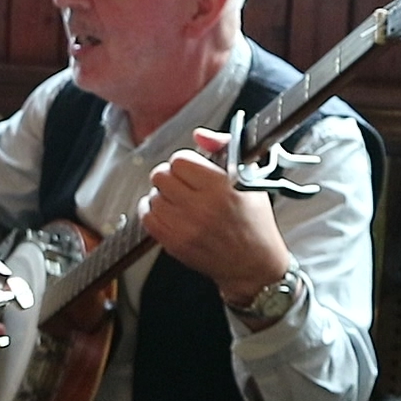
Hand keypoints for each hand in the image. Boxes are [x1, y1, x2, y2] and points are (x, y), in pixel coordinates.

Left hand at [138, 127, 290, 305]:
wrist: (253, 265)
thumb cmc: (254, 222)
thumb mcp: (250, 179)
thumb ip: (224, 149)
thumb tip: (199, 135)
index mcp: (221, 187)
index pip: (180, 161)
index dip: (184, 162)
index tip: (192, 169)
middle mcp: (201, 207)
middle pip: (161, 176)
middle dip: (170, 176)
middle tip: (182, 184)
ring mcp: (185, 227)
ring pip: (153, 196)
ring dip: (162, 195)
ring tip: (178, 200)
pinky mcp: (174, 244)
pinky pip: (147, 218)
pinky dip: (152, 211)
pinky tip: (166, 211)